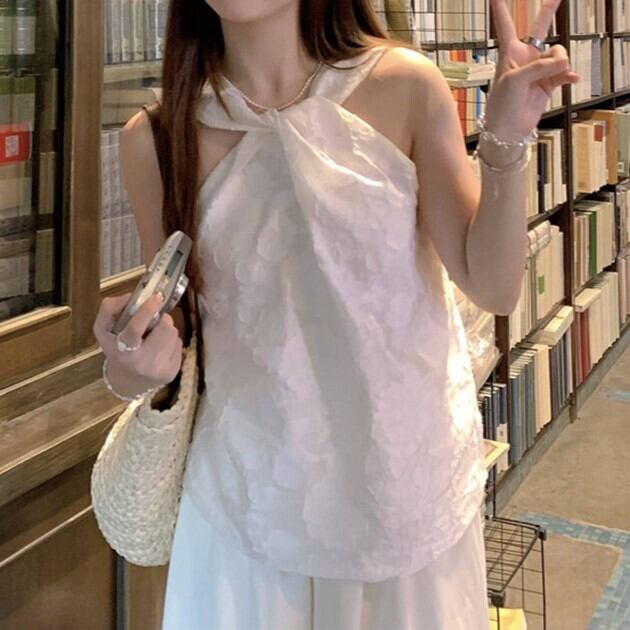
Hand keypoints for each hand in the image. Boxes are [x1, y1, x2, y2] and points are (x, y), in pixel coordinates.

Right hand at [93, 292, 183, 395]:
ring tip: (154, 337)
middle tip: (153, 321)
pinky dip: (170, 341)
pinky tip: (159, 348)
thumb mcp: (103, 330)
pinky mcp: (172, 372)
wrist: (128, 382)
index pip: (135, 329)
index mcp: (122, 351)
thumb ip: (110, 309)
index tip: (157, 297)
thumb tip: (131, 296)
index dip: (147, 311)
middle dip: (161, 319)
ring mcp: (159, 369)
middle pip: (164, 328)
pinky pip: (178, 344)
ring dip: (165, 330)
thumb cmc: (115, 349)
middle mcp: (141, 363)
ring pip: (173, 334)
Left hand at [484, 0, 579, 139]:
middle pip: (540, 28)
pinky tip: (571, 80)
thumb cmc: (502, 104)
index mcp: (509, 53)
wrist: (508, 131)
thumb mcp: (515, 80)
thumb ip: (540, 66)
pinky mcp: (548, 83)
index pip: (505, 26)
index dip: (500, 10)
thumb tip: (564, 63)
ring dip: (560, 62)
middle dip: (549, 10)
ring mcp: (538, 69)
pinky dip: (568, 76)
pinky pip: (564, 72)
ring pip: (558, 53)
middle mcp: (525, 57)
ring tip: (556, 74)